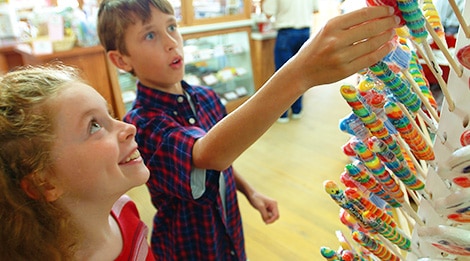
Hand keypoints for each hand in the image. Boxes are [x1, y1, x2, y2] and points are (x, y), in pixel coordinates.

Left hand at [247, 192, 278, 223]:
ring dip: (267, 218)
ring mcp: (271, 207)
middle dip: (270, 220)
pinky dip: (265, 216)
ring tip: (261, 214)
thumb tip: (267, 221)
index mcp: (274, 204)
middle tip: (264, 221)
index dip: (272, 220)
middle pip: (275, 217)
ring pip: (271, 216)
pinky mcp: (267, 208)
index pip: (276, 215)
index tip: (266, 222)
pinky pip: (268, 215)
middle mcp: (274, 205)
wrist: (251, 194)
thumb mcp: (260, 207)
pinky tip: (261, 213)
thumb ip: (264, 214)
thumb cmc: (256, 198)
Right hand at [277, 6, 399, 89]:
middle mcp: (336, 41)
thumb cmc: (315, 48)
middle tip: (396, 20)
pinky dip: (382, 51)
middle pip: (371, 28)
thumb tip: (373, 16)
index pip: (362, 14)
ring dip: (386, 37)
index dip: (380, 11)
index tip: (389, 10)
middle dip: (388, 23)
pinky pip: (370, 59)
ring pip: (372, 44)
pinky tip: (388, 46)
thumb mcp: (326, 30)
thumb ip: (346, 24)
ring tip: (392, 33)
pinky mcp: (345, 70)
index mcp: (331, 26)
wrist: (302, 71)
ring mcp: (341, 57)